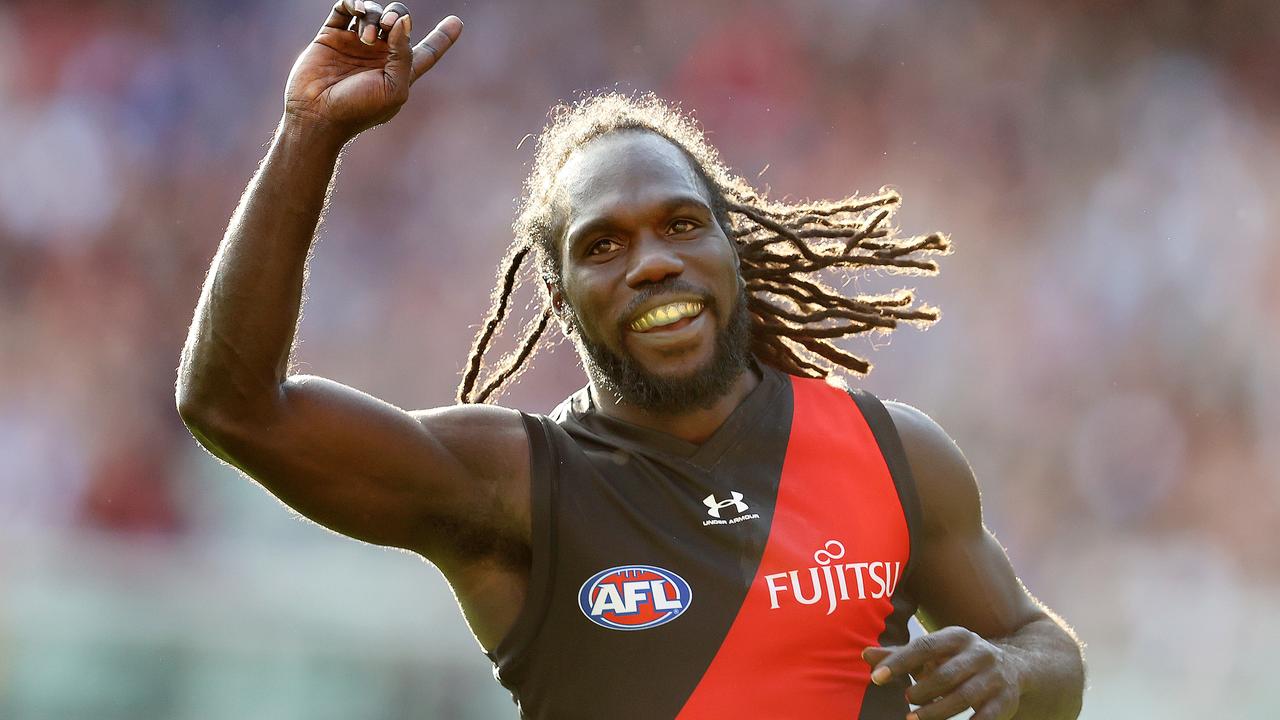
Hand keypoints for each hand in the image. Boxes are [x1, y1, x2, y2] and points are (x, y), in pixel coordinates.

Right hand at [283, 1, 462, 140]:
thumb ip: (403, 55)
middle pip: (398, 22)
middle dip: (397, 16)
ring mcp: (354, 44)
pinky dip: (353, 2)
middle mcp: (379, 55)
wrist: (317, 115)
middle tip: (388, 25)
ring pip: (373, 12)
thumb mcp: (394, 89)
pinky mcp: (331, 36)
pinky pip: (345, 8)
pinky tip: (355, 9)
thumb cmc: (359, 110)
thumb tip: (401, 22)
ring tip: (365, 37)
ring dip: (373, 15)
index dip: (443, 37)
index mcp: (399, 72)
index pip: (427, 51)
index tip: (457, 23)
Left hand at [862, 626, 1022, 719]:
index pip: (924, 647)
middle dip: (923, 689)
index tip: (876, 676)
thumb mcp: (934, 652)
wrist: (1015, 667)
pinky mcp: (1005, 700)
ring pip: (963, 697)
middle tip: (905, 699)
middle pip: (946, 674)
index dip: (899, 662)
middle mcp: (978, 653)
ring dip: (937, 710)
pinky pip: (985, 716)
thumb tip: (865, 655)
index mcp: (956, 637)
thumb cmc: (959, 660)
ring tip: (913, 718)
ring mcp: (994, 677)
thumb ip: (901, 655)